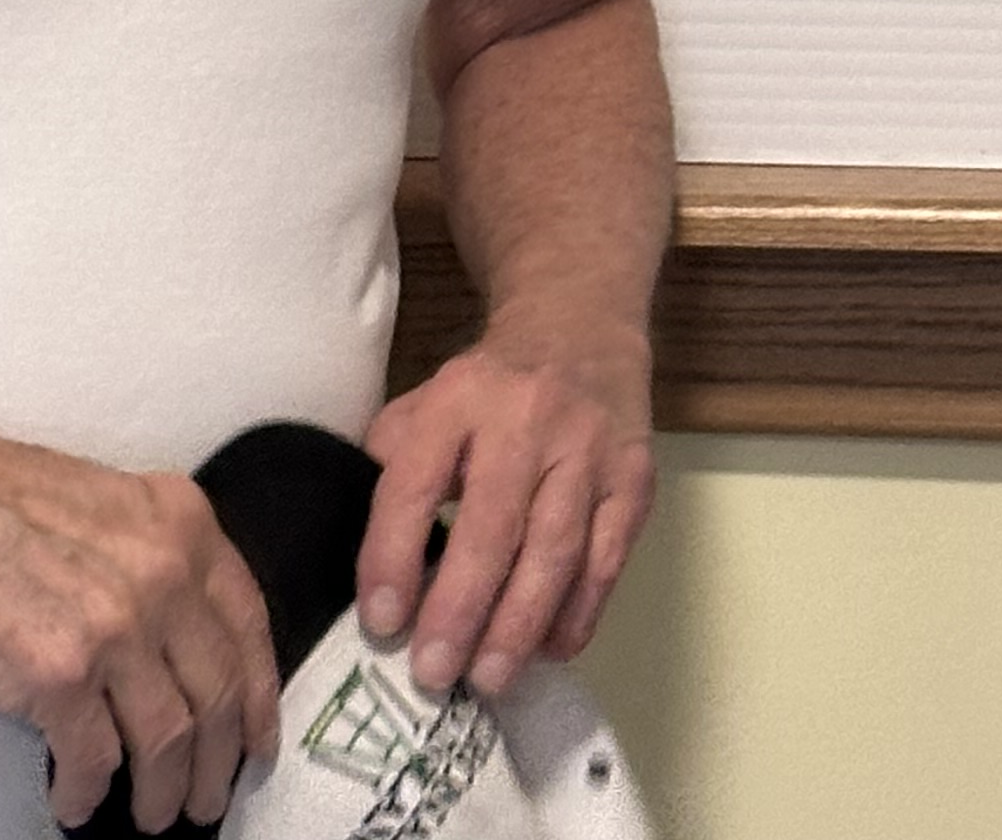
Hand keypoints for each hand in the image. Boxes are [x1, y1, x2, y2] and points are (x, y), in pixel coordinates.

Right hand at [0, 414, 279, 829]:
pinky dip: (88, 793)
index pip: (249, 627)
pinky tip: (76, 801)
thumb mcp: (112, 505)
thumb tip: (178, 648)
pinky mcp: (57, 674)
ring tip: (151, 814)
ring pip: (168, 740)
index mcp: (183, 524)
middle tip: (206, 801)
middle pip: (219, 695)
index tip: (258, 744)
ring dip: (162, 794)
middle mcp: (163, 574)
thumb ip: (157, 561)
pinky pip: (93, 760)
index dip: (261, 698)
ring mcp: (115, 626)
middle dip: (217, 764)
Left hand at [357, 321, 655, 696]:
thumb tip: (368, 567)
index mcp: (459, 397)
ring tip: (488, 678)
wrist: (582, 323)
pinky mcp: (634, 476)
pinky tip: (549, 649)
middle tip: (433, 671)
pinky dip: (578, 611)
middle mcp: (527, 417)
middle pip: (492, 525)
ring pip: (555, 548)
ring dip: (519, 624)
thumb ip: (393, 466)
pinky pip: (607, 557)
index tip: (381, 621)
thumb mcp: (427, 402)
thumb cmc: (489, 386)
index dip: (391, 555)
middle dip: (459, 608)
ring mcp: (589, 448)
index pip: (415, 481)